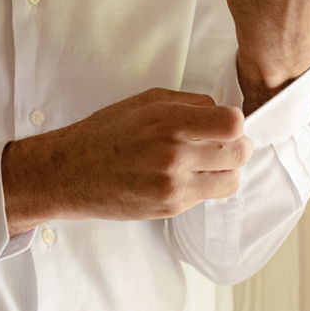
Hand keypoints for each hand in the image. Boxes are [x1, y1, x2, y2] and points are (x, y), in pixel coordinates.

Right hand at [1, 89, 250, 233]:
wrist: (70, 172)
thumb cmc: (106, 132)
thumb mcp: (147, 102)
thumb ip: (189, 104)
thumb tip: (221, 110)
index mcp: (170, 123)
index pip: (233, 125)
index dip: (236, 123)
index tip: (227, 123)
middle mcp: (175, 156)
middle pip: (239, 153)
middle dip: (238, 146)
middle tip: (227, 143)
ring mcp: (173, 187)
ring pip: (230, 181)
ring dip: (227, 169)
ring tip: (210, 161)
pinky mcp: (170, 208)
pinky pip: (207, 196)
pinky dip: (205, 185)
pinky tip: (187, 175)